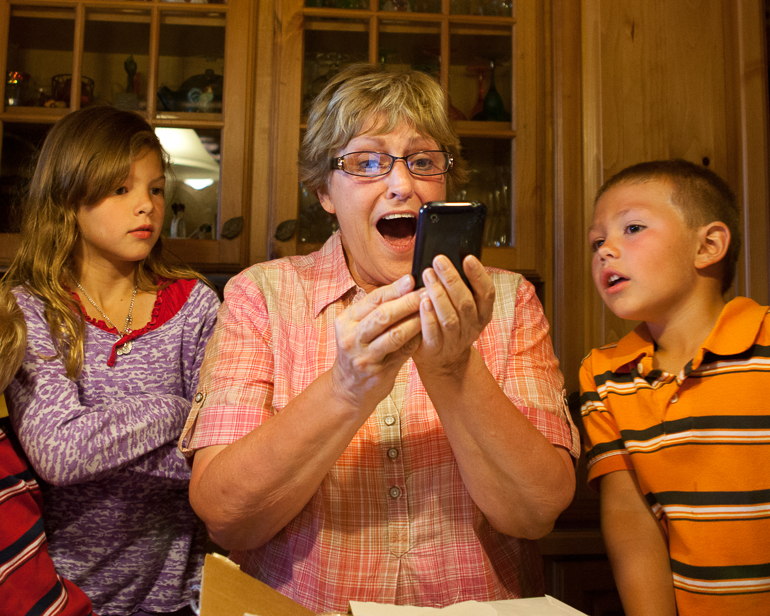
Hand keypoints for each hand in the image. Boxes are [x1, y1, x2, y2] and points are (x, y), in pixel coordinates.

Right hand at [331, 274, 422, 411]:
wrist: (348, 388)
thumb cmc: (358, 351)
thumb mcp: (357, 328)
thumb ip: (375, 310)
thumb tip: (406, 285)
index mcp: (345, 321)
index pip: (373, 299)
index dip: (394, 288)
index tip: (412, 279)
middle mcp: (351, 338)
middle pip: (384, 315)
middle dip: (408, 302)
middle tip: (427, 292)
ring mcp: (364, 357)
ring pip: (395, 334)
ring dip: (416, 320)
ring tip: (431, 310)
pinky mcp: (378, 372)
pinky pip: (403, 352)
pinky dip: (416, 340)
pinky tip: (427, 331)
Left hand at [413, 255, 494, 376]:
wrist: (444, 361)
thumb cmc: (450, 324)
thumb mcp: (462, 306)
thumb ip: (458, 288)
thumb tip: (447, 260)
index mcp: (482, 313)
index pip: (486, 292)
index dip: (479, 275)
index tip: (468, 258)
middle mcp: (472, 326)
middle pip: (465, 302)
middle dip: (452, 279)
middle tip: (439, 260)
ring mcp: (455, 340)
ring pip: (450, 317)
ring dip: (439, 295)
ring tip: (428, 275)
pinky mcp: (436, 349)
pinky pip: (433, 333)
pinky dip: (428, 317)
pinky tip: (422, 302)